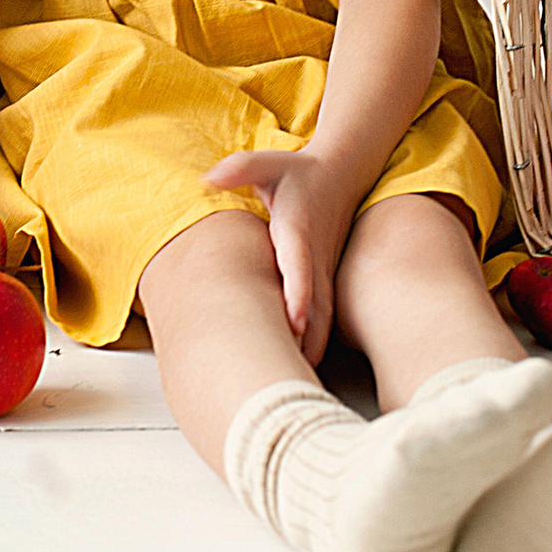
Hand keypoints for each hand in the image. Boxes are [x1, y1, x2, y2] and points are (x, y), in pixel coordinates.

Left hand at [205, 148, 362, 362]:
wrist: (342, 172)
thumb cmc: (297, 172)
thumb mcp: (267, 164)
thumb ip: (239, 169)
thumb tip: (209, 177)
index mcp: (297, 230)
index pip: (299, 265)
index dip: (297, 294)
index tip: (294, 322)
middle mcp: (315, 257)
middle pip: (314, 305)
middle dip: (305, 341)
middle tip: (288, 375)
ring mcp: (323, 272)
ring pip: (322, 318)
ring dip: (310, 350)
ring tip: (293, 387)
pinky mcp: (325, 280)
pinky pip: (323, 318)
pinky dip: (316, 344)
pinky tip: (302, 371)